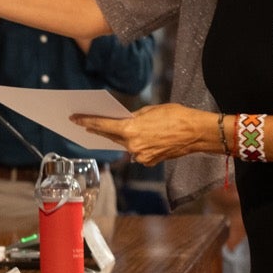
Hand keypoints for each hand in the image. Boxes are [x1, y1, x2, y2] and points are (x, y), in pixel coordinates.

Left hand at [71, 103, 210, 165]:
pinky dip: (135, 144)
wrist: (197, 132)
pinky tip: (137, 136)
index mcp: (131, 130)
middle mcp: (133, 146)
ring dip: (119, 137)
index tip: (74, 119)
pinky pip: (136, 151)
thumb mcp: (150, 110)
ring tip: (112, 127)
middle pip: (111, 137)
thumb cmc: (176, 116)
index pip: (103, 126)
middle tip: (85, 122)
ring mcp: (141, 156)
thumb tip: (123, 121)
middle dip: (99, 129)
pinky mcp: (150, 161)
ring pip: (124, 145)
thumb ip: (133, 117)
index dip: (87, 122)